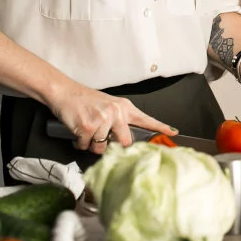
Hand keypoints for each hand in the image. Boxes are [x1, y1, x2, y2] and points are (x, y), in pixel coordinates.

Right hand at [51, 84, 175, 154]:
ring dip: (92, 144)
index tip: (174, 132)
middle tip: (102, 138)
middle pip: (125, 142)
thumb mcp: (109, 105)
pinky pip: (86, 146)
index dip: (161, 127)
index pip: (146, 119)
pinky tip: (78, 132)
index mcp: (124, 107)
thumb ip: (120, 120)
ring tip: (87, 131)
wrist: (66, 93)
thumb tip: (127, 140)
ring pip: (102, 147)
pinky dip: (80, 143)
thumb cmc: (86, 101)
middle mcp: (117, 112)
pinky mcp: (88, 126)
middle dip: (113, 145)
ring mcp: (103, 119)